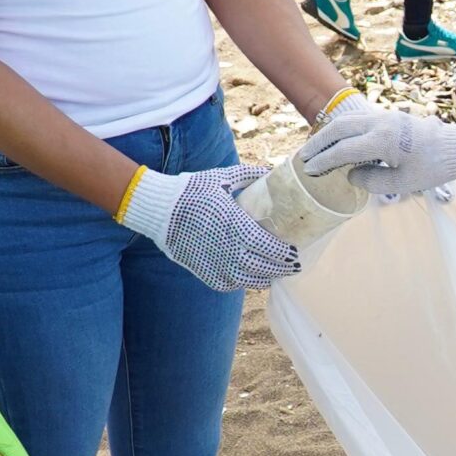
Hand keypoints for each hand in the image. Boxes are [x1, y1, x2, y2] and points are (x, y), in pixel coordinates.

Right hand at [118, 164, 301, 289]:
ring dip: (264, 279)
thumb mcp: (222, 177)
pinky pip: (227, 284)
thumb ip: (249, 175)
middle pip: (264, 267)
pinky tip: (249, 279)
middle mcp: (228, 248)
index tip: (296, 253)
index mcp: (236, 225)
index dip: (285, 253)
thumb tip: (271, 171)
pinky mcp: (203, 271)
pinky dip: (241, 283)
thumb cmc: (192, 190)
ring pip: (247, 280)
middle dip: (281, 268)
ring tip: (274, 275)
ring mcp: (215, 262)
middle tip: (293, 266)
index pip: (270, 246)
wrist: (159, 209)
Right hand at [300, 107, 455, 198]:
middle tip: (303, 157)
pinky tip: (335, 140)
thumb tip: (351, 174)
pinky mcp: (389, 117)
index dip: (324, 161)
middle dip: (319, 143)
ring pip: (348, 119)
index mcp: (384, 140)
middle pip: (340, 128)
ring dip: (328, 133)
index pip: (344, 149)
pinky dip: (342, 129)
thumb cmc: (433, 168)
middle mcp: (381, 123)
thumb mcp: (403, 182)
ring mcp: (385, 117)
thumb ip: (372, 181)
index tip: (310, 170)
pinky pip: (358, 119)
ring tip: (315, 148)